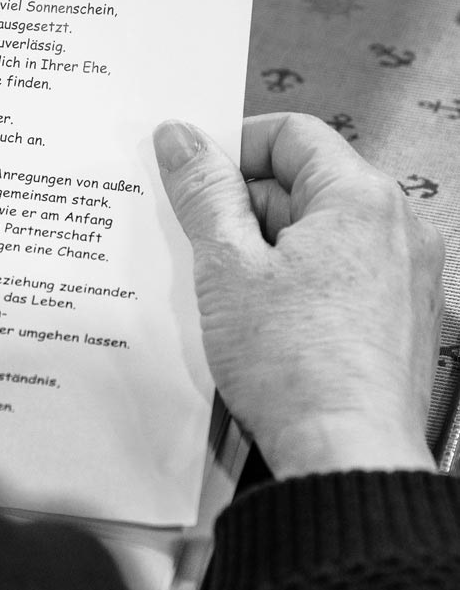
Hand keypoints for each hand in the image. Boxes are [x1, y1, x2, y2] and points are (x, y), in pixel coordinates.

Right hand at [154, 112, 442, 477]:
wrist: (346, 455)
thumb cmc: (300, 371)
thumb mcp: (227, 267)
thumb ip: (203, 192)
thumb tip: (185, 140)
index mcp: (363, 198)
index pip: (291, 134)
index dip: (232, 147)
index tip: (194, 174)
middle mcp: (397, 228)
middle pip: (306, 183)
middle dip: (245, 207)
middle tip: (199, 241)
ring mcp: (405, 276)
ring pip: (320, 234)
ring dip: (267, 250)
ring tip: (228, 292)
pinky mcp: (399, 319)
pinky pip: (340, 276)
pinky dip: (297, 285)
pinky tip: (262, 323)